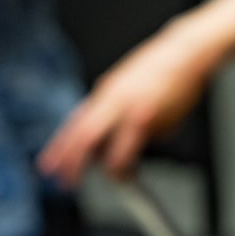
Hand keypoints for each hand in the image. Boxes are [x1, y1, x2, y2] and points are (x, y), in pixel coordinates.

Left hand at [38, 27, 214, 183]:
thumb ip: (109, 110)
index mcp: (105, 92)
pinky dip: (141, 150)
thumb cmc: (157, 70)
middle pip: (84, 138)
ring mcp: (132, 109)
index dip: (59, 148)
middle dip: (73, 164)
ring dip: (114, 168)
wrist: (186, 52)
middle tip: (68, 183)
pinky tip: (154, 138)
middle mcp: (113, 100)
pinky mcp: (151, 117)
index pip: (74, 125)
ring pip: (111, 151)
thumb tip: (100, 142)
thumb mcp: (123, 86)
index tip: (48, 167)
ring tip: (121, 175)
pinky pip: (140, 145)